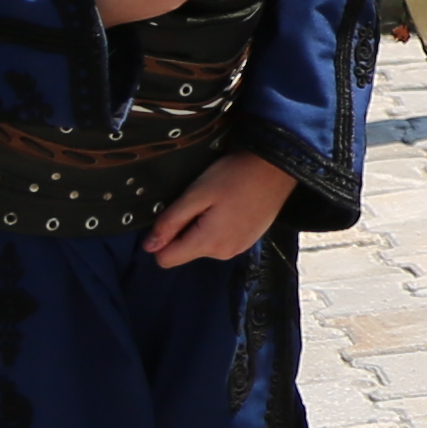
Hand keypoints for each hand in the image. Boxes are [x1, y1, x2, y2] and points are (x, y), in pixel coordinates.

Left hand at [143, 152, 302, 268]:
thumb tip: (149, 246)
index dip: (161, 238)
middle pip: (185, 251)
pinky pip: (220, 240)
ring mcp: (238, 248)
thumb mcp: (197, 193)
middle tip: (201, 201)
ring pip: (203, 245)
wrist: (277, 168)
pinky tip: (231, 206)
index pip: (166, 260)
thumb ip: (171, 221)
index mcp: (207, 243)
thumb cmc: (236, 175)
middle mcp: (222, 253)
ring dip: (202, 227)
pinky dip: (219, 226)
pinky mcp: (247, 241)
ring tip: (219, 201)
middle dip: (185, 229)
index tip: (173, 215)